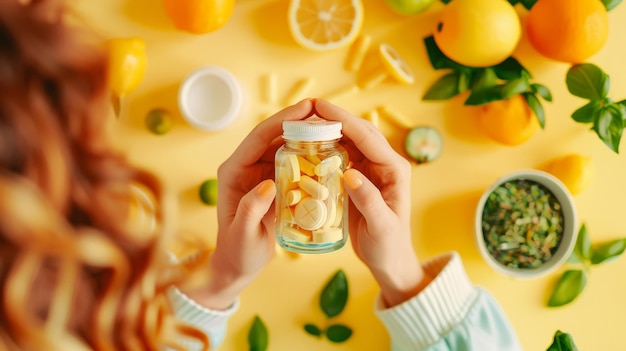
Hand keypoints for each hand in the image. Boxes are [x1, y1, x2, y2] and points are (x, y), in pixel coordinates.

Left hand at [182, 99, 314, 308]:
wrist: (238, 265)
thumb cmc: (238, 252)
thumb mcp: (243, 234)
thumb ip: (251, 209)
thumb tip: (268, 183)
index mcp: (234, 172)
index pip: (258, 138)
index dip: (282, 120)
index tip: (307, 108)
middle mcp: (246, 167)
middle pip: (273, 135)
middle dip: (298, 121)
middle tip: (326, 111)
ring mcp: (260, 173)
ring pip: (284, 146)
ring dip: (306, 135)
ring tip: (332, 126)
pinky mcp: (273, 182)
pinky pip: (292, 163)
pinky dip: (308, 155)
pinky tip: (328, 151)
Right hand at [313, 99, 430, 306]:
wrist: (390, 260)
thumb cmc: (388, 246)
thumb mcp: (380, 227)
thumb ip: (369, 200)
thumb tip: (350, 173)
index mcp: (394, 170)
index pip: (367, 137)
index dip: (343, 120)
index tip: (319, 107)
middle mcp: (385, 164)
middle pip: (359, 131)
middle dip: (335, 117)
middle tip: (306, 107)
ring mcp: (373, 169)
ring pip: (351, 140)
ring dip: (330, 129)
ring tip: (304, 121)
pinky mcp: (361, 177)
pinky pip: (343, 154)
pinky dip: (327, 146)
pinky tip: (309, 145)